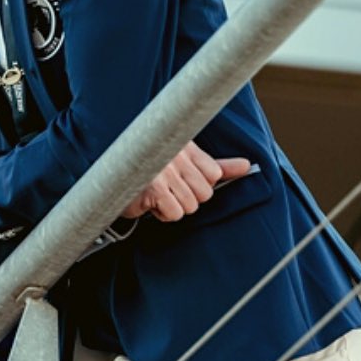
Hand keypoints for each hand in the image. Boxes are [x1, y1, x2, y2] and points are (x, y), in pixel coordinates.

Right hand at [121, 142, 250, 221]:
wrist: (113, 181)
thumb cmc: (154, 174)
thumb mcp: (188, 164)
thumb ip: (218, 167)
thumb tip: (247, 166)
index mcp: (185, 147)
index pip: (214, 174)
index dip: (200, 184)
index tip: (181, 180)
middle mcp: (175, 155)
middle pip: (204, 193)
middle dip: (188, 197)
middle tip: (168, 189)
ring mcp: (164, 171)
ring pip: (191, 205)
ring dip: (174, 206)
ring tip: (158, 195)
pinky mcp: (154, 188)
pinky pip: (175, 213)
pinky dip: (163, 213)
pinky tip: (151, 203)